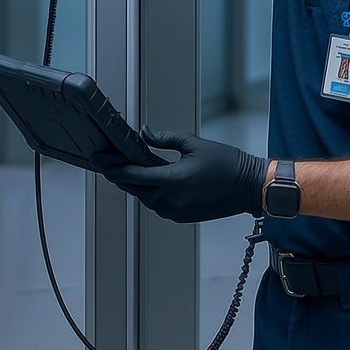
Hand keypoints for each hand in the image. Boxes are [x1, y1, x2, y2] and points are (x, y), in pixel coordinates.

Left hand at [93, 127, 267, 223]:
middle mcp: (171, 200)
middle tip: (109, 160)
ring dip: (136, 184)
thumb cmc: (227, 165)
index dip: (113, 167)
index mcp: (173, 181)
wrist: (249, 187)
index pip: (134, 175)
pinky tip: (149, 179)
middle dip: (121, 174)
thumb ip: (164, 139)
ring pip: (145, 197)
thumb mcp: (193, 144)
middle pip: (135, 188)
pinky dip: (150, 192)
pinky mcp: (181, 216)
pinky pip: (157, 204)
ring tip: (129, 167)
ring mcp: (176, 211)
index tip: (100, 160)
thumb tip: (145, 134)